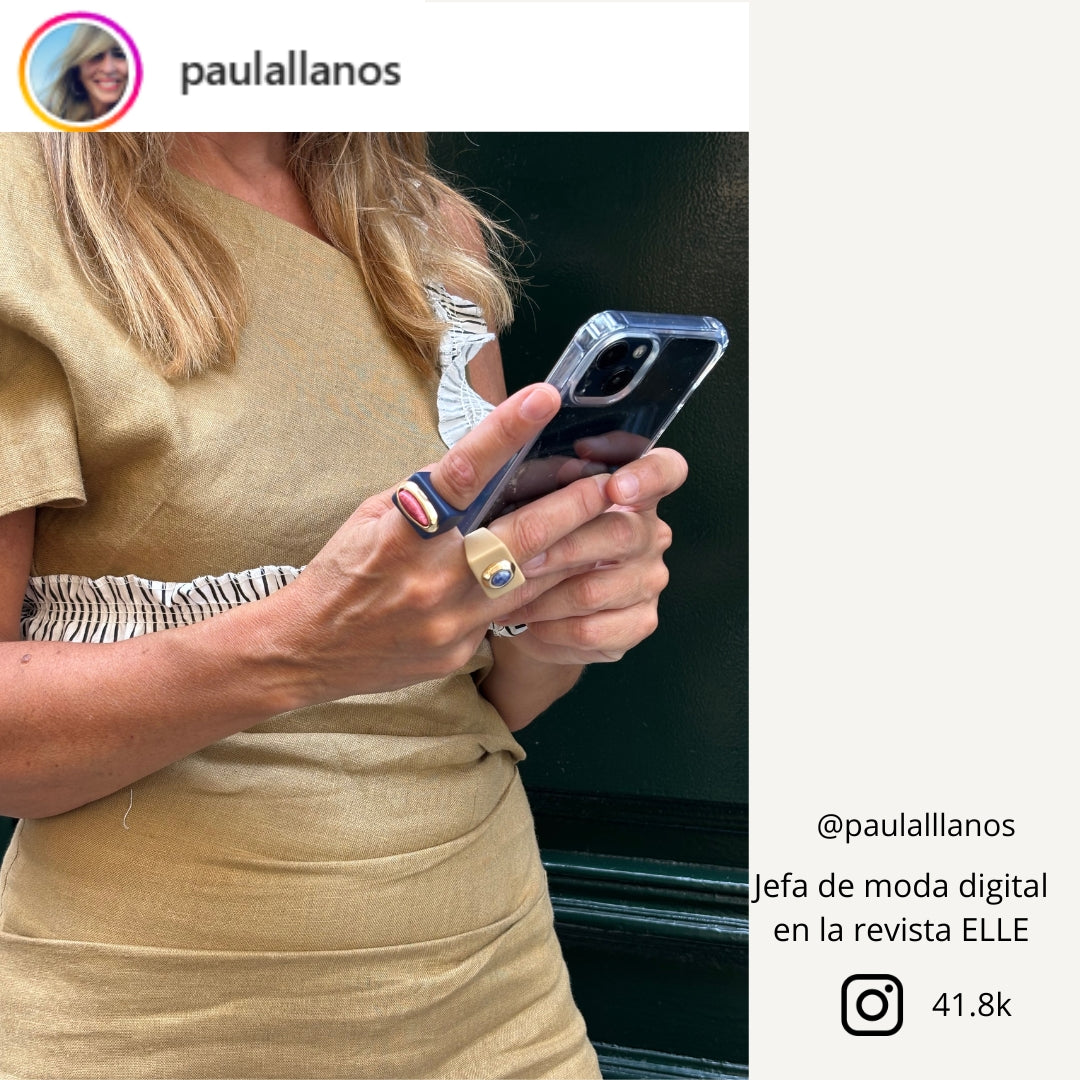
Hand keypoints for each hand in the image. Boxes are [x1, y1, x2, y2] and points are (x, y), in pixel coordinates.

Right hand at [263, 383, 619, 703]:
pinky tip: (578, 572)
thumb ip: (429, 494)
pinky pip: (515, 615)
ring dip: (578, 550)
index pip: (459, 473)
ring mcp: (449, 620)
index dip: (504, 433)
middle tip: (614, 482)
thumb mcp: (373, 517)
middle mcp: (429, 577)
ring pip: (533, 581)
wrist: (306, 651)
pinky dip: (547, 589)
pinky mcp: (460, 649)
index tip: (543, 399)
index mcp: (400, 533)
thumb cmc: (342, 573)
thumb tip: (486, 465)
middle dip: (575, 506)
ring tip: (616, 523)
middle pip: (519, 538)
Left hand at [491, 447, 687, 665]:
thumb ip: (546, 484)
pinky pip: (590, 629)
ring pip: (595, 589)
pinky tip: (528, 621)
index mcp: (634, 492)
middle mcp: (651, 534)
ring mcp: (650, 581)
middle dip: (563, 546)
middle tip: (521, 557)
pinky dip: (550, 627)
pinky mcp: (639, 623)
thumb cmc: (539, 546)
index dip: (647, 475)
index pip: (666, 470)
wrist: (540, 613)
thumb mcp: (538, 506)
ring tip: (505, 594)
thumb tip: (535, 462)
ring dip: (543, 594)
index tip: (614, 486)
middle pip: (621, 533)